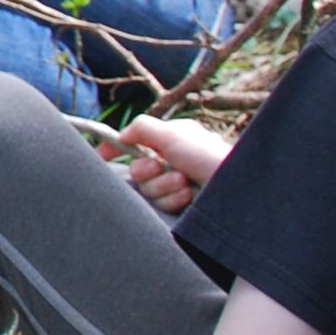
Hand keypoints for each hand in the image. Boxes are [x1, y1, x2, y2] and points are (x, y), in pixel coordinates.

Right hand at [103, 113, 235, 214]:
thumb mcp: (173, 134)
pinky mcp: (182, 205)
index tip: (100, 157)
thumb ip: (142, 128)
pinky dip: (173, 199)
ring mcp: (177, 185)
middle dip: (147, 171)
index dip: (114, 149)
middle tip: (162, 167)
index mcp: (171, 140)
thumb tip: (122, 135)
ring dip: (163, 186)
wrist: (235, 191)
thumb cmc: (208, 157)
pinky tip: (188, 196)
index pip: (134, 141)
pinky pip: (161, 205)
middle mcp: (173, 161)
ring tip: (184, 183)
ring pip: (148, 190)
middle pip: (136, 171)